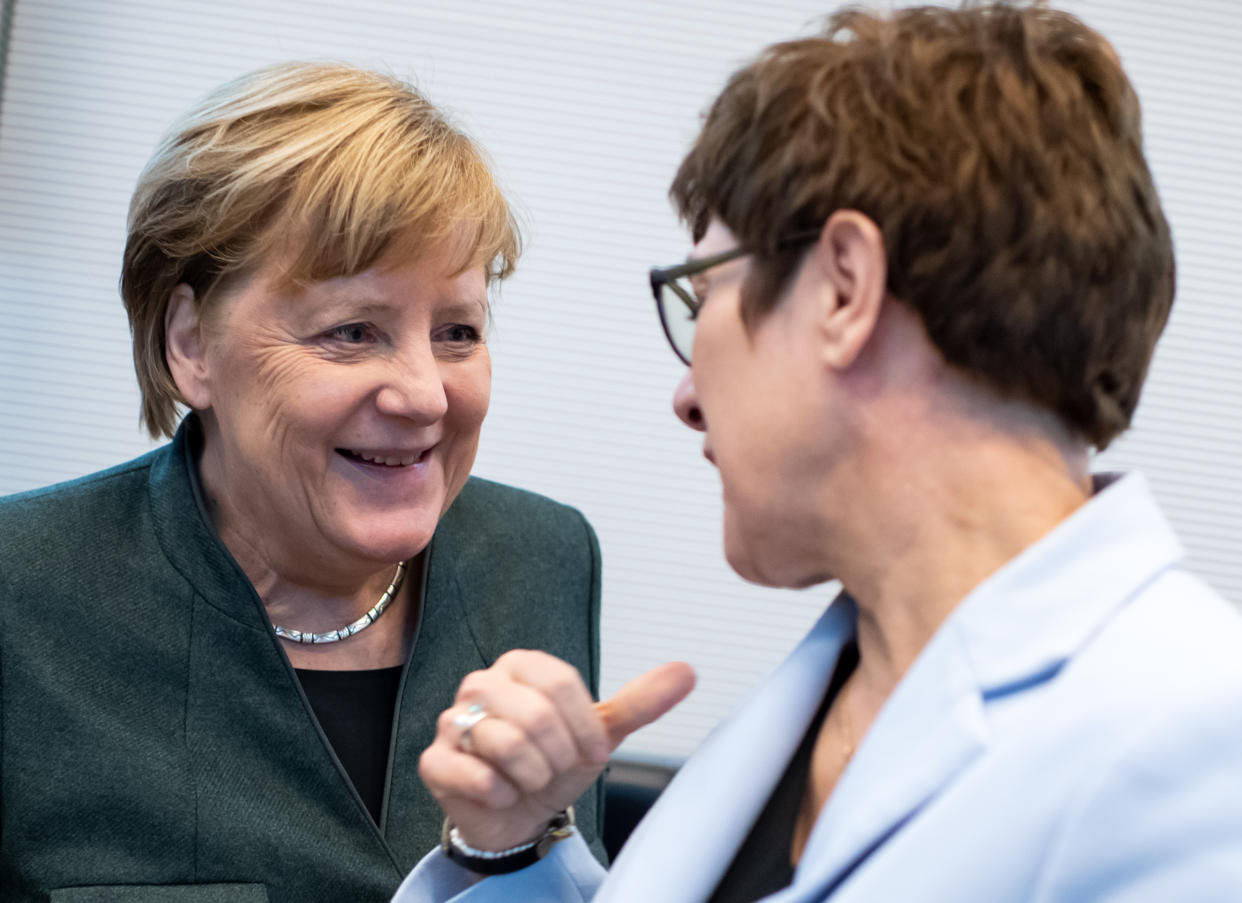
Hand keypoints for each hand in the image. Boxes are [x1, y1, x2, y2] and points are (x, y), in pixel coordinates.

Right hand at [419, 649, 695, 850]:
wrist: (520, 813)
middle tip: (557, 769)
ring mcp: (451, 720)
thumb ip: (639, 702)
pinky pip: (472, 773)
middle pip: (535, 715)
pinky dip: (500, 792)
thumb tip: (687, 672)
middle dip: (559, 757)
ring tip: (531, 780)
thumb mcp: (600, 734)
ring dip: (533, 776)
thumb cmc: (555, 762)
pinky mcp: (434, 760)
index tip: (592, 751)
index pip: (559, 683)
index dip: (583, 726)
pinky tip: (502, 792)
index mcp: (522, 666)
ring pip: (504, 743)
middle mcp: (482, 684)